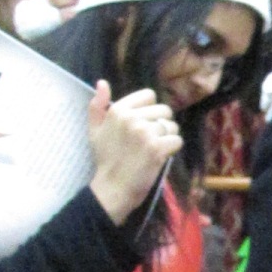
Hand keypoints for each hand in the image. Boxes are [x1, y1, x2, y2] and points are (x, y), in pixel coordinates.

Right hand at [87, 80, 182, 225]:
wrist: (112, 188)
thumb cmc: (105, 159)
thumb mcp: (94, 130)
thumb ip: (97, 106)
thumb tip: (102, 82)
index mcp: (118, 110)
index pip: (149, 95)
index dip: (150, 110)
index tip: (142, 125)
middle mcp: (132, 118)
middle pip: (164, 110)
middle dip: (161, 125)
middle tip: (148, 141)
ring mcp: (145, 133)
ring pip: (172, 126)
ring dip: (167, 138)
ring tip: (153, 149)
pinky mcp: (157, 148)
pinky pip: (177, 140)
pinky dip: (172, 149)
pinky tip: (160, 157)